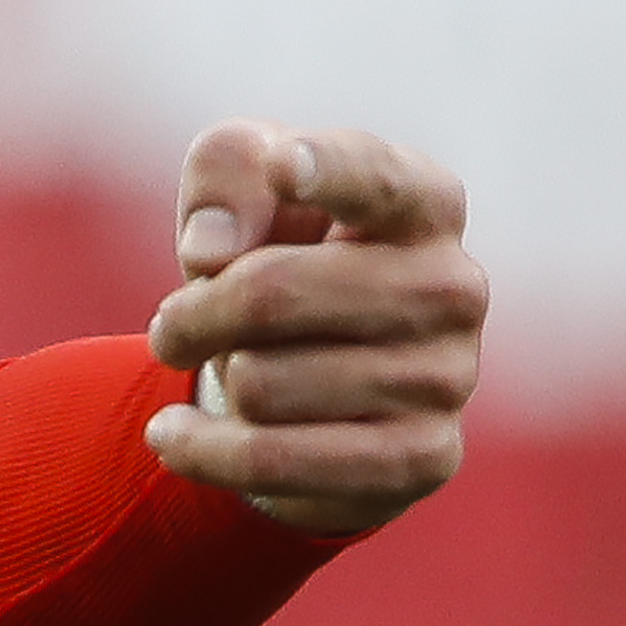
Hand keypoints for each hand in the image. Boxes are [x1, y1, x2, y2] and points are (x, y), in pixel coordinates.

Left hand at [143, 121, 486, 534]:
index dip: (326, 170)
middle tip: (172, 327)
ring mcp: (446, 379)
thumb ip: (226, 173)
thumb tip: (212, 248)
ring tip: (229, 371)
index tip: (284, 165)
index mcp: (424, 203)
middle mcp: (452, 287)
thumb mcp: (243, 194)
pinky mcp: (421, 458)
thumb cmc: (278, 262)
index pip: (376, 178)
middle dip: (190, 314)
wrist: (314, 389)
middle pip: (270, 293)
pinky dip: (199, 450)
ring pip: (260, 384)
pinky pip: (269, 460)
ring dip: (215, 380)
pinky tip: (175, 435)